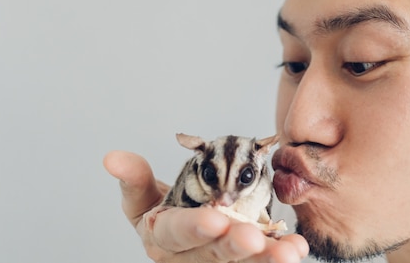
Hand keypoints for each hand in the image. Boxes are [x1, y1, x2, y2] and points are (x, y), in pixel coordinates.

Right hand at [103, 151, 308, 262]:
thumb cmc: (167, 208)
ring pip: (242, 262)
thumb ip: (135, 179)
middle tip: (254, 239)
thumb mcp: (143, 197)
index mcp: (162, 238)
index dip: (193, 228)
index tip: (214, 220)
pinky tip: (297, 247)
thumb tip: (112, 157)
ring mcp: (216, 261)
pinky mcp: (241, 261)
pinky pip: (261, 260)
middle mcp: (190, 255)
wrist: (190, 226)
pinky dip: (280, 252)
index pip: (176, 233)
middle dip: (234, 246)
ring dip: (266, 257)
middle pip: (213, 252)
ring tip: (288, 252)